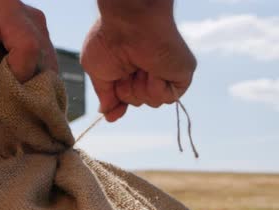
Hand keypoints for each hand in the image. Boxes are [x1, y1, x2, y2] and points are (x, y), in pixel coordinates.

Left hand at [0, 0, 57, 114]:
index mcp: (8, 11)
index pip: (28, 50)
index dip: (16, 78)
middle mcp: (33, 19)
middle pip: (43, 63)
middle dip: (24, 90)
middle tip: (2, 103)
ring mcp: (41, 30)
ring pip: (47, 70)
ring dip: (27, 89)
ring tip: (5, 95)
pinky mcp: (41, 43)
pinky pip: (43, 71)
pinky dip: (29, 85)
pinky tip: (11, 90)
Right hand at [81, 1, 195, 121]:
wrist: (128, 25)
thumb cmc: (108, 41)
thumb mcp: (96, 73)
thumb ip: (105, 96)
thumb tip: (106, 115)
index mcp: (128, 69)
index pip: (126, 96)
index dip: (119, 105)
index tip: (115, 113)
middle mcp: (148, 71)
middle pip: (137, 102)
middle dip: (126, 91)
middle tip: (125, 69)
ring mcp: (165, 73)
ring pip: (152, 103)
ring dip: (139, 88)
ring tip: (139, 65)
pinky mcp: (181, 76)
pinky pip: (167, 98)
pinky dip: (155, 87)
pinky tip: (153, 68)